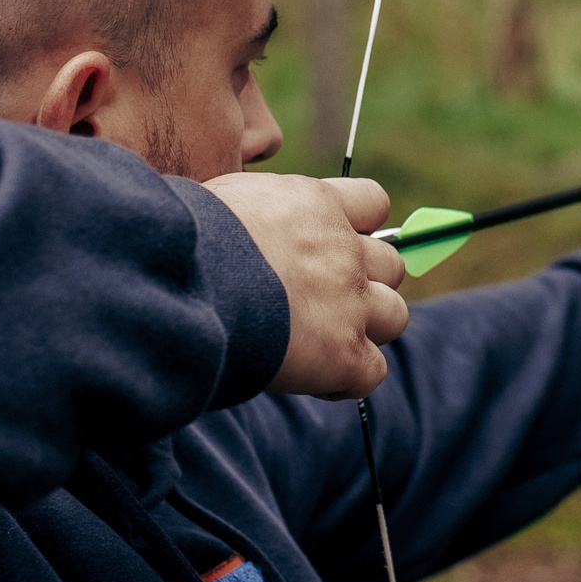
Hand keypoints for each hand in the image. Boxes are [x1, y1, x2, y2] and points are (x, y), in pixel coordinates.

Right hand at [201, 174, 407, 398]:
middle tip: (321, 302)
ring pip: (395, 317)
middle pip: (391, 265)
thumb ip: (258, 212)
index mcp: (316, 204)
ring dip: (366, 331)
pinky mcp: (344, 354)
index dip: (360, 227)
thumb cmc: (185, 240)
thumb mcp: (226, 200)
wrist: (187, 282)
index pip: (372, 202)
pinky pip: (372, 373)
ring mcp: (350, 302)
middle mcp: (344, 250)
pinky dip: (348, 381)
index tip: (332, 244)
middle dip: (365, 284)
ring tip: (322, 342)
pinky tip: (314, 380)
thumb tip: (244, 225)